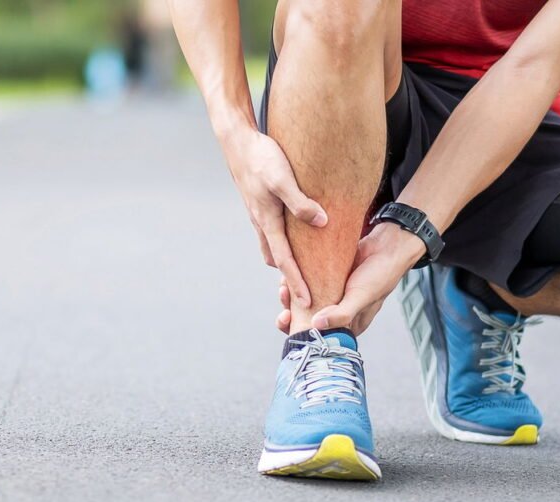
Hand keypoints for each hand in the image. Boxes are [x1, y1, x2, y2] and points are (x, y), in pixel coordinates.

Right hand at [223, 128, 327, 308]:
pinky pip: (272, 232)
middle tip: (306, 293)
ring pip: (273, 247)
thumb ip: (300, 202)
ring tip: (304, 270)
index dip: (296, 282)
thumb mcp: (282, 178)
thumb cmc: (261, 158)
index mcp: (267, 221)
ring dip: (286, 261)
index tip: (306, 302)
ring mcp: (260, 215)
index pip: (285, 260)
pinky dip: (283, 243)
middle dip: (290, 278)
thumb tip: (321, 222)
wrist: (238, 142)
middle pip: (277, 259)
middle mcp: (262, 223)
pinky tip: (296, 237)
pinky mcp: (261, 205)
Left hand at [276, 223, 426, 334]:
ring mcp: (332, 293)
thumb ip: (341, 314)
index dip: (302, 333)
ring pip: (305, 300)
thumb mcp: (361, 297)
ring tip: (284, 289)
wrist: (388, 243)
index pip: (322, 337)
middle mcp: (339, 311)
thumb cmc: (380, 274)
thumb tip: (316, 325)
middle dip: (292, 316)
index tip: (288, 323)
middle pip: (309, 320)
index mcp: (349, 324)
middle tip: (283, 311)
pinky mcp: (327, 276)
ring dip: (291, 297)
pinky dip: (297, 279)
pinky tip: (287, 275)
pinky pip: (307, 281)